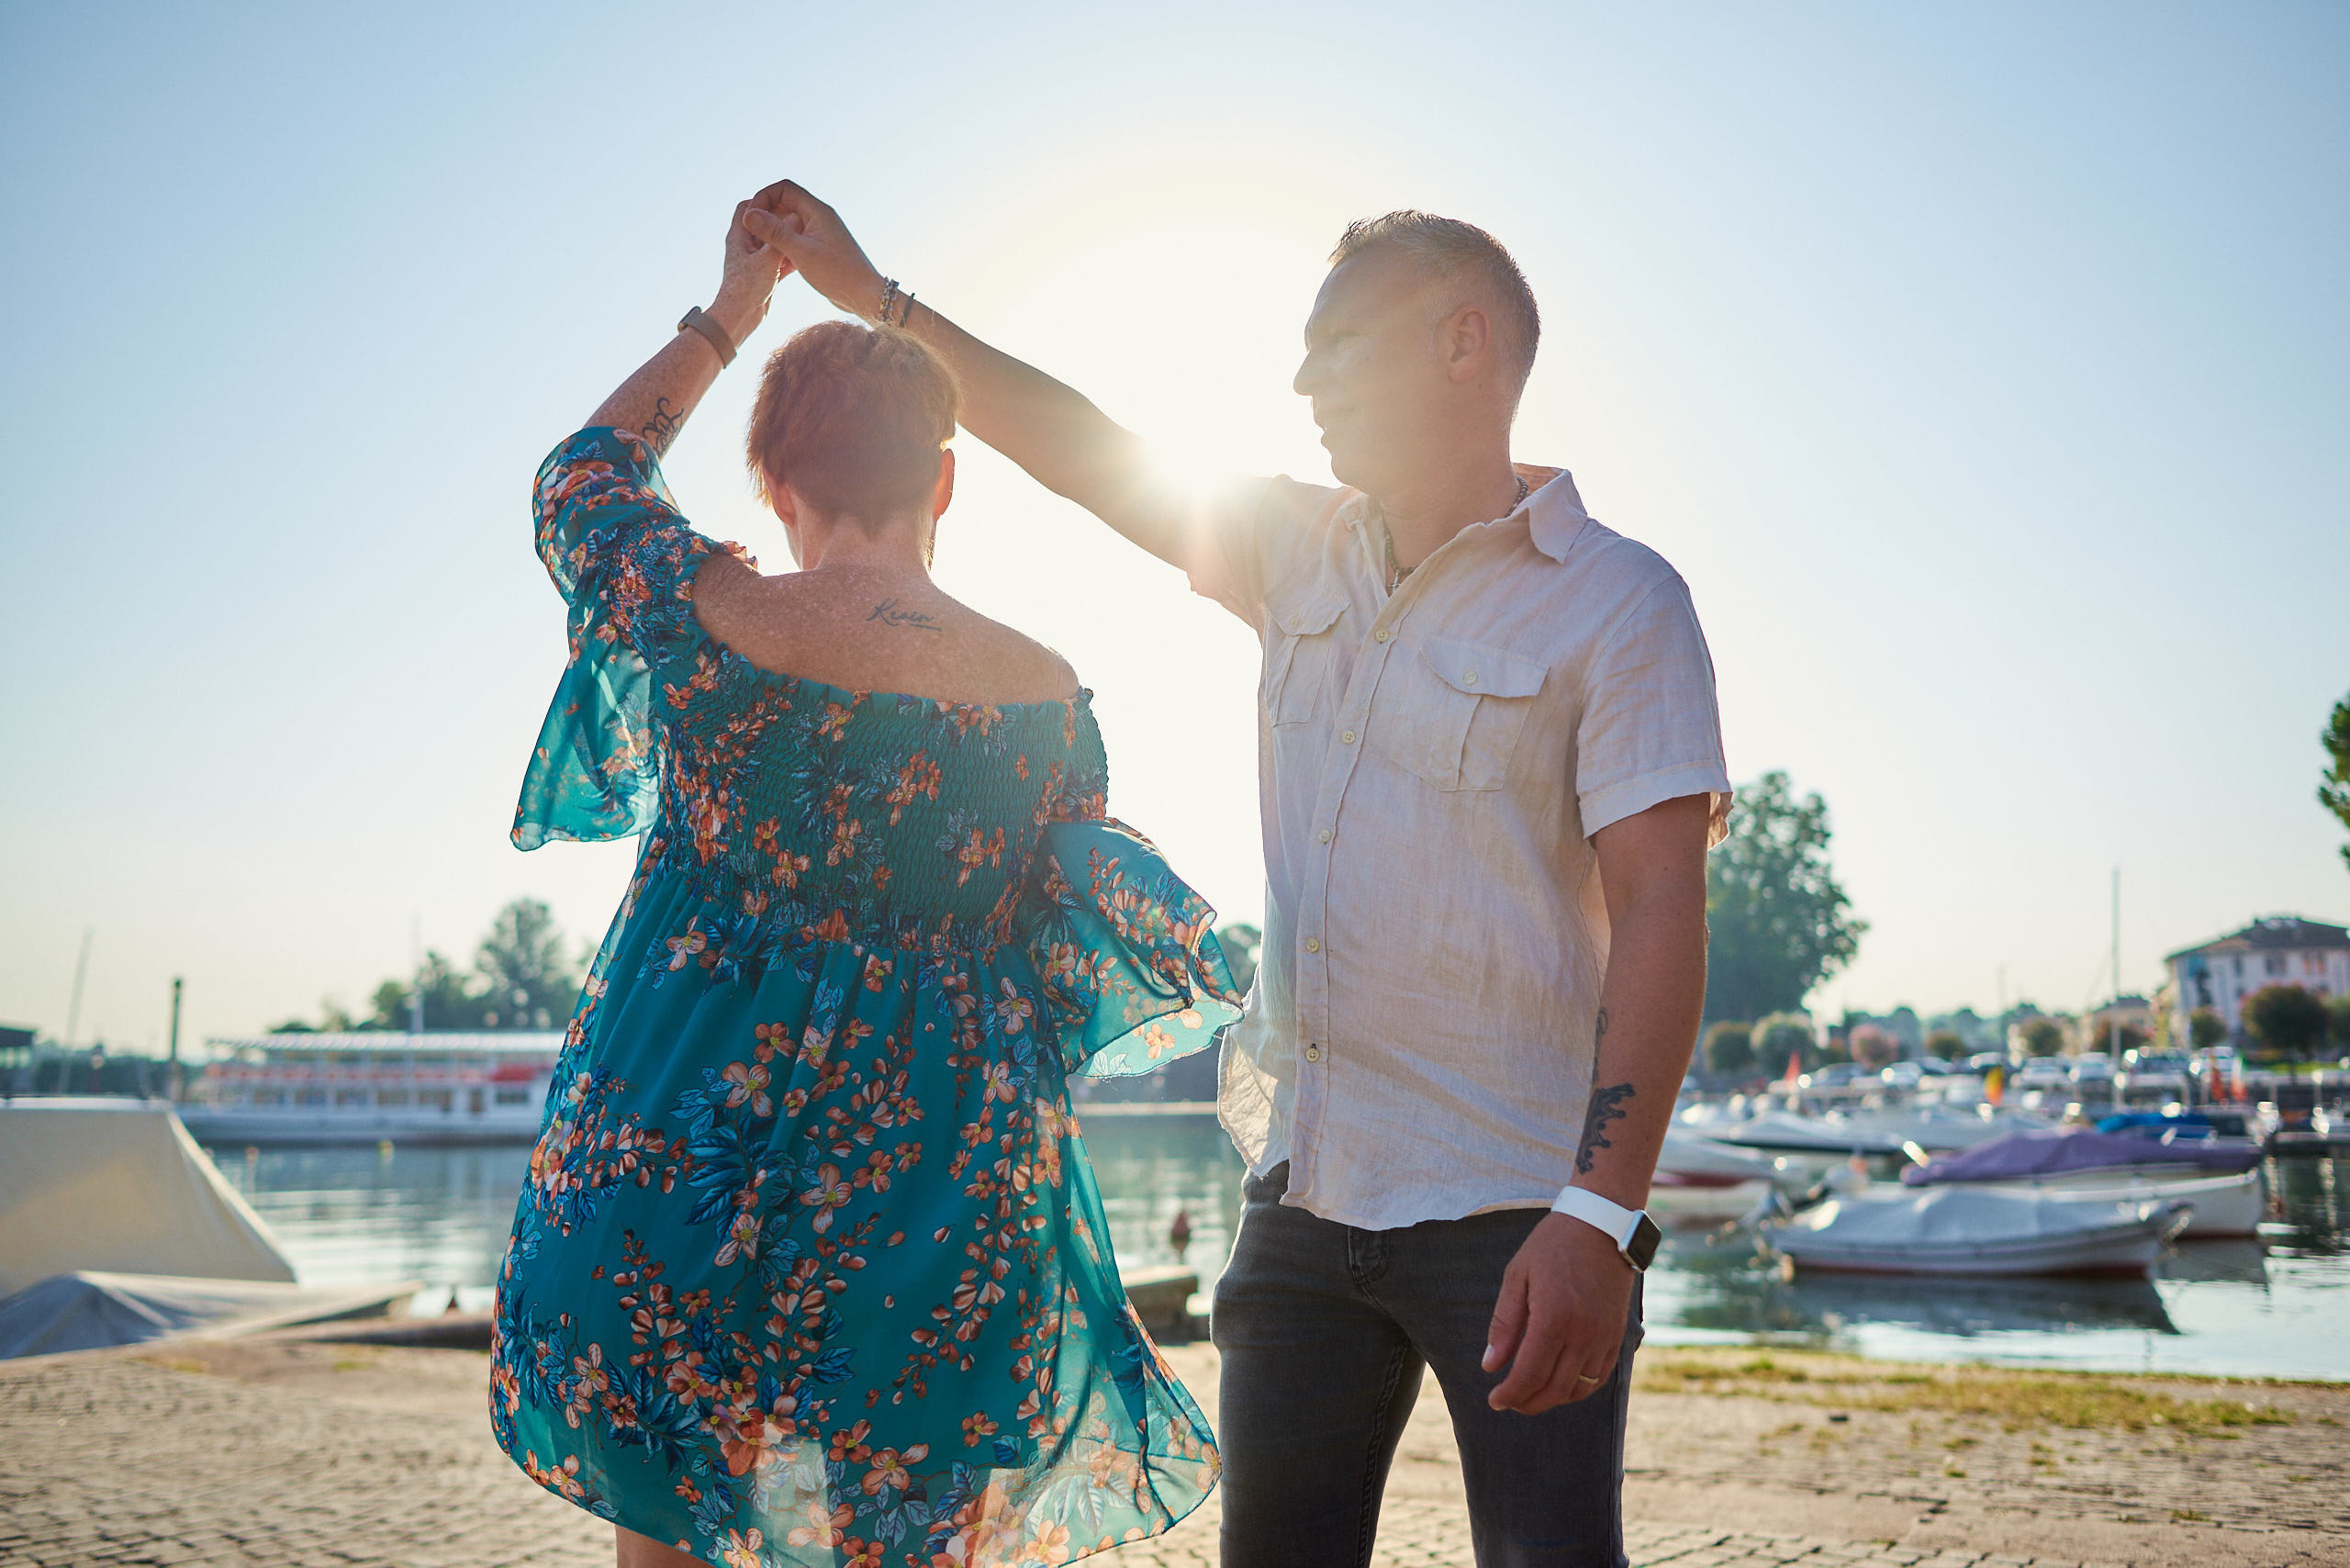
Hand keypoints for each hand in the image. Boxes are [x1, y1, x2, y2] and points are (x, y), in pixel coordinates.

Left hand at [708, 186, 797, 343]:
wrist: (740, 318)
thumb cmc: (747, 288)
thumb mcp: (768, 259)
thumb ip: (782, 237)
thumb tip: (796, 215)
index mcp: (738, 236)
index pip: (748, 207)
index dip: (765, 201)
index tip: (785, 202)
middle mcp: (744, 246)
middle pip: (763, 224)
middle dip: (781, 220)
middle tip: (801, 218)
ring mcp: (753, 261)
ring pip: (773, 243)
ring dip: (787, 239)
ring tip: (806, 237)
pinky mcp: (762, 275)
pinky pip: (777, 260)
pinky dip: (789, 258)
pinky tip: (805, 259)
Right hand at [741, 182, 885, 320]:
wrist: (864, 295)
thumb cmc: (838, 274)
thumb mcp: (801, 253)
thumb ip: (774, 232)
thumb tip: (749, 214)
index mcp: (817, 211)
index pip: (784, 189)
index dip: (763, 197)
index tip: (751, 217)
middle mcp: (819, 216)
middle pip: (784, 203)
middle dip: (765, 215)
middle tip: (752, 235)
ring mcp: (819, 231)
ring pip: (788, 222)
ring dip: (772, 232)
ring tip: (761, 250)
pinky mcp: (819, 246)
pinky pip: (795, 237)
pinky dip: (782, 244)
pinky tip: (775, 261)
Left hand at [1482, 1212, 1634, 1414]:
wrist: (1602, 1226)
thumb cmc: (1552, 1246)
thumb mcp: (1517, 1276)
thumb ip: (1504, 1324)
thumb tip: (1490, 1367)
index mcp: (1553, 1318)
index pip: (1529, 1374)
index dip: (1510, 1394)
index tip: (1494, 1400)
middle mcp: (1583, 1334)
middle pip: (1554, 1389)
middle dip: (1527, 1403)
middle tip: (1508, 1402)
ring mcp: (1604, 1337)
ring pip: (1578, 1389)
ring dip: (1552, 1400)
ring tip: (1530, 1395)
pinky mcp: (1617, 1335)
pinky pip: (1599, 1377)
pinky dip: (1578, 1389)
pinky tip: (1560, 1385)